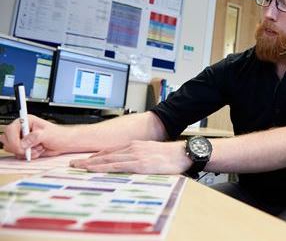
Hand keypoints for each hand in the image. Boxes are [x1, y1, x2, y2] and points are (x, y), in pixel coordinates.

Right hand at [0, 115, 66, 158]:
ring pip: (12, 149)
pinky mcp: (24, 148)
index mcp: (26, 121)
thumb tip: (24, 142)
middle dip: (19, 148)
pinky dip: (28, 156)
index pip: (10, 130)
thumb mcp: (48, 134)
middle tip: (31, 149)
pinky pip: (18, 155)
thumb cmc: (59, 135)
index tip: (21, 147)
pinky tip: (37, 151)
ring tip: (38, 148)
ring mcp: (22, 139)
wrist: (64, 143)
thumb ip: (35, 137)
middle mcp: (21, 130)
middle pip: (7, 140)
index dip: (13, 140)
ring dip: (25, 152)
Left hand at [70, 140, 191, 173]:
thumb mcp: (152, 152)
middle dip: (88, 159)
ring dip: (92, 164)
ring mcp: (135, 155)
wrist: (183, 153)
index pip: (111, 151)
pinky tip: (96, 169)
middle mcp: (132, 148)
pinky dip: (104, 167)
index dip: (97, 156)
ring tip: (78, 167)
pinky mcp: (139, 163)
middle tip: (74, 163)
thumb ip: (140, 155)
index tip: (85, 160)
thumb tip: (132, 163)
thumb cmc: (170, 155)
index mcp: (135, 145)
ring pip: (108, 159)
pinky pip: (118, 165)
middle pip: (106, 154)